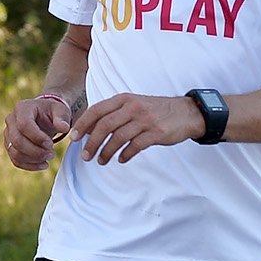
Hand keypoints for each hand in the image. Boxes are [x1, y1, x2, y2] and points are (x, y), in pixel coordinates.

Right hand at [4, 95, 72, 170]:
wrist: (44, 117)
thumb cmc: (51, 112)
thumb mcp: (60, 111)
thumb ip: (62, 118)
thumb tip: (64, 128)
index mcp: (22, 108)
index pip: (24, 125)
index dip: (37, 137)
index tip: (51, 144)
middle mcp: (11, 120)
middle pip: (17, 140)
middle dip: (36, 151)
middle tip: (52, 154)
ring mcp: (8, 134)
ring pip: (15, 152)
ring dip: (34, 159)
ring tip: (49, 157)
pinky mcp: (10, 146)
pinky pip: (16, 160)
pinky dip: (30, 166)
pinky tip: (43, 164)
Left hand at [68, 92, 206, 164]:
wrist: (186, 112)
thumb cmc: (156, 110)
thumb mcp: (134, 104)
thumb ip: (115, 113)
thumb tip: (91, 128)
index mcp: (124, 99)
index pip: (97, 110)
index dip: (83, 125)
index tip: (74, 138)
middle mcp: (132, 108)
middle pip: (104, 126)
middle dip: (92, 143)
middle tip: (86, 156)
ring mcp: (145, 120)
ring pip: (118, 138)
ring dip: (106, 152)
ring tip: (101, 161)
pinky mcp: (156, 133)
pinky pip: (135, 146)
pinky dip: (125, 154)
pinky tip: (121, 159)